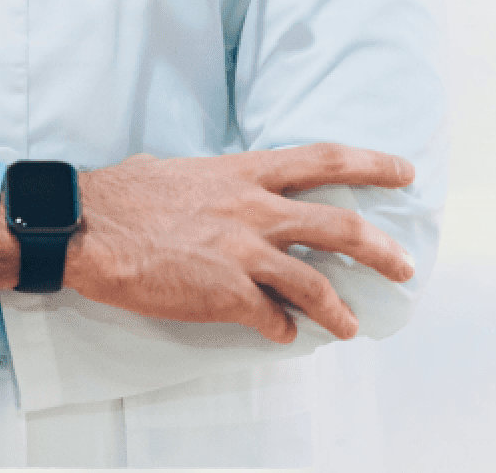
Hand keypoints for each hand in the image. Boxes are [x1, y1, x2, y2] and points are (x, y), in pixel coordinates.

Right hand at [61, 144, 415, 343]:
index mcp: (244, 172)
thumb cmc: (127, 193)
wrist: (90, 226)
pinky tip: (283, 333)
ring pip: (318, 286)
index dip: (371, 164)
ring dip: (342, 310)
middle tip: (405, 265)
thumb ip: (216, 182)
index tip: (404, 172)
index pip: (325, 161)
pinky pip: (274, 318)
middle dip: (382, 250)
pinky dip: (284, 329)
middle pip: (341, 227)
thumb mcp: (183, 171)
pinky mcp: (227, 295)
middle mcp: (254, 209)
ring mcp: (244, 253)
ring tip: (351, 326)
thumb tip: (220, 188)